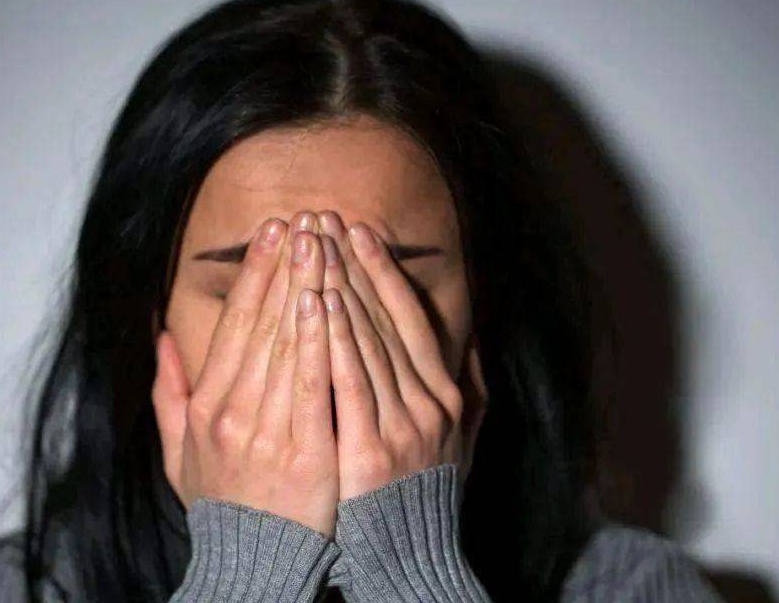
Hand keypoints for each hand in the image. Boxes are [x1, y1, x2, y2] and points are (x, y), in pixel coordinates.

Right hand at [152, 212, 339, 535]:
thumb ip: (170, 393)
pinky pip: (311, 386)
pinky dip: (316, 341)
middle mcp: (232, 413)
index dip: (255, 274)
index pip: (234, 326)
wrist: (253, 565)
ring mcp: (267, 433)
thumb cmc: (223, 505)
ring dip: (304, 287)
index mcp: (207, 407)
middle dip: (284, 266)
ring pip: (286, 345)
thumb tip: (162, 339)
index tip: (272, 233)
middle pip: (262, 324)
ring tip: (320, 242)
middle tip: (303, 219)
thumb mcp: (180, 453)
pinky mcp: (305, 454)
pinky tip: (326, 301)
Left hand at [315, 211, 486, 498]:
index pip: (410, 316)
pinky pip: (349, 382)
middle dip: (351, 264)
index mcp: (442, 392)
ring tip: (313, 245)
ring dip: (338, 286)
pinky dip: (333, 338)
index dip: (383, 269)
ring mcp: (403, 425)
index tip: (357, 230)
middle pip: (385, 318)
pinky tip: (315, 302)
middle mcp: (429, 401)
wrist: (407, 559)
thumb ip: (455, 387)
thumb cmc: (414, 495)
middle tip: (324, 219)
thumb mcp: (450, 440)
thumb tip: (465, 340)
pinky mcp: (374, 450)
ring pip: (366, 339)